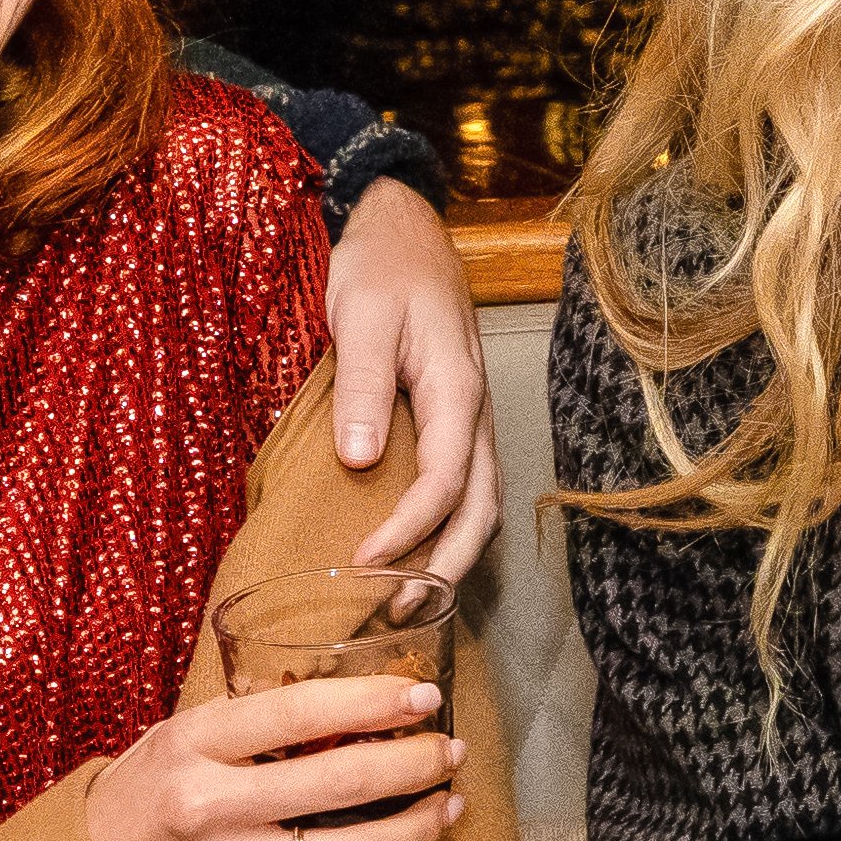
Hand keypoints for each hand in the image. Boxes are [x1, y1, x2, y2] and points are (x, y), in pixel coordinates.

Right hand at [84, 671, 462, 840]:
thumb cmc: (128, 806)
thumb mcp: (170, 744)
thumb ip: (243, 726)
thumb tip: (337, 704)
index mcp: (192, 744)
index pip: (300, 712)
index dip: (372, 702)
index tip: (421, 698)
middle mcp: (212, 805)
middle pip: (342, 781)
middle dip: (414, 765)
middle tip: (450, 753)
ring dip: (416, 830)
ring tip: (447, 809)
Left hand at [320, 178, 502, 586]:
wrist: (406, 229)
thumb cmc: (382, 266)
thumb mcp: (360, 316)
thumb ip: (362, 387)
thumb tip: (361, 461)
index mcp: (456, 391)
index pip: (444, 483)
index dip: (408, 531)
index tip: (361, 560)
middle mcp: (474, 413)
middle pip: (480, 510)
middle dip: (446, 567)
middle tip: (397, 611)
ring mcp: (470, 418)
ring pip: (480, 504)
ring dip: (452, 556)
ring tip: (407, 598)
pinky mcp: (455, 419)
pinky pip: (464, 487)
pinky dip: (447, 529)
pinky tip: (413, 549)